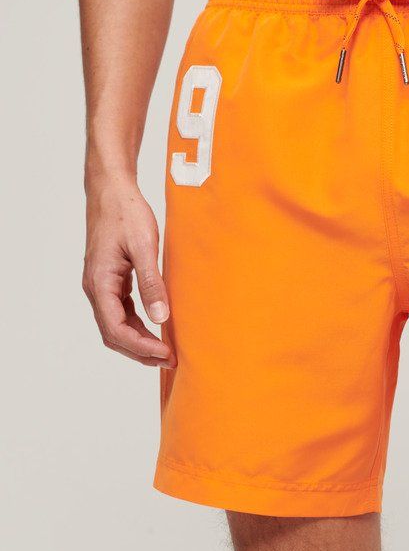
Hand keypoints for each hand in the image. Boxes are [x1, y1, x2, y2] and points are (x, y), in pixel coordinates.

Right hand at [83, 177, 175, 367]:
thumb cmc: (127, 214)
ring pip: (115, 325)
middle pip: (113, 334)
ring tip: (165, 351)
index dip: (141, 347)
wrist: (112, 190)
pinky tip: (156, 327)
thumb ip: (152, 283)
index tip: (166, 354)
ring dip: (139, 341)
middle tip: (170, 359)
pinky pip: (120, 311)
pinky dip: (136, 325)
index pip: (115, 329)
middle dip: (140, 351)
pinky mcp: (110, 279)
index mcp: (100, 283)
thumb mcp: (144, 247)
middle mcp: (96, 288)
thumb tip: (161, 317)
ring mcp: (101, 285)